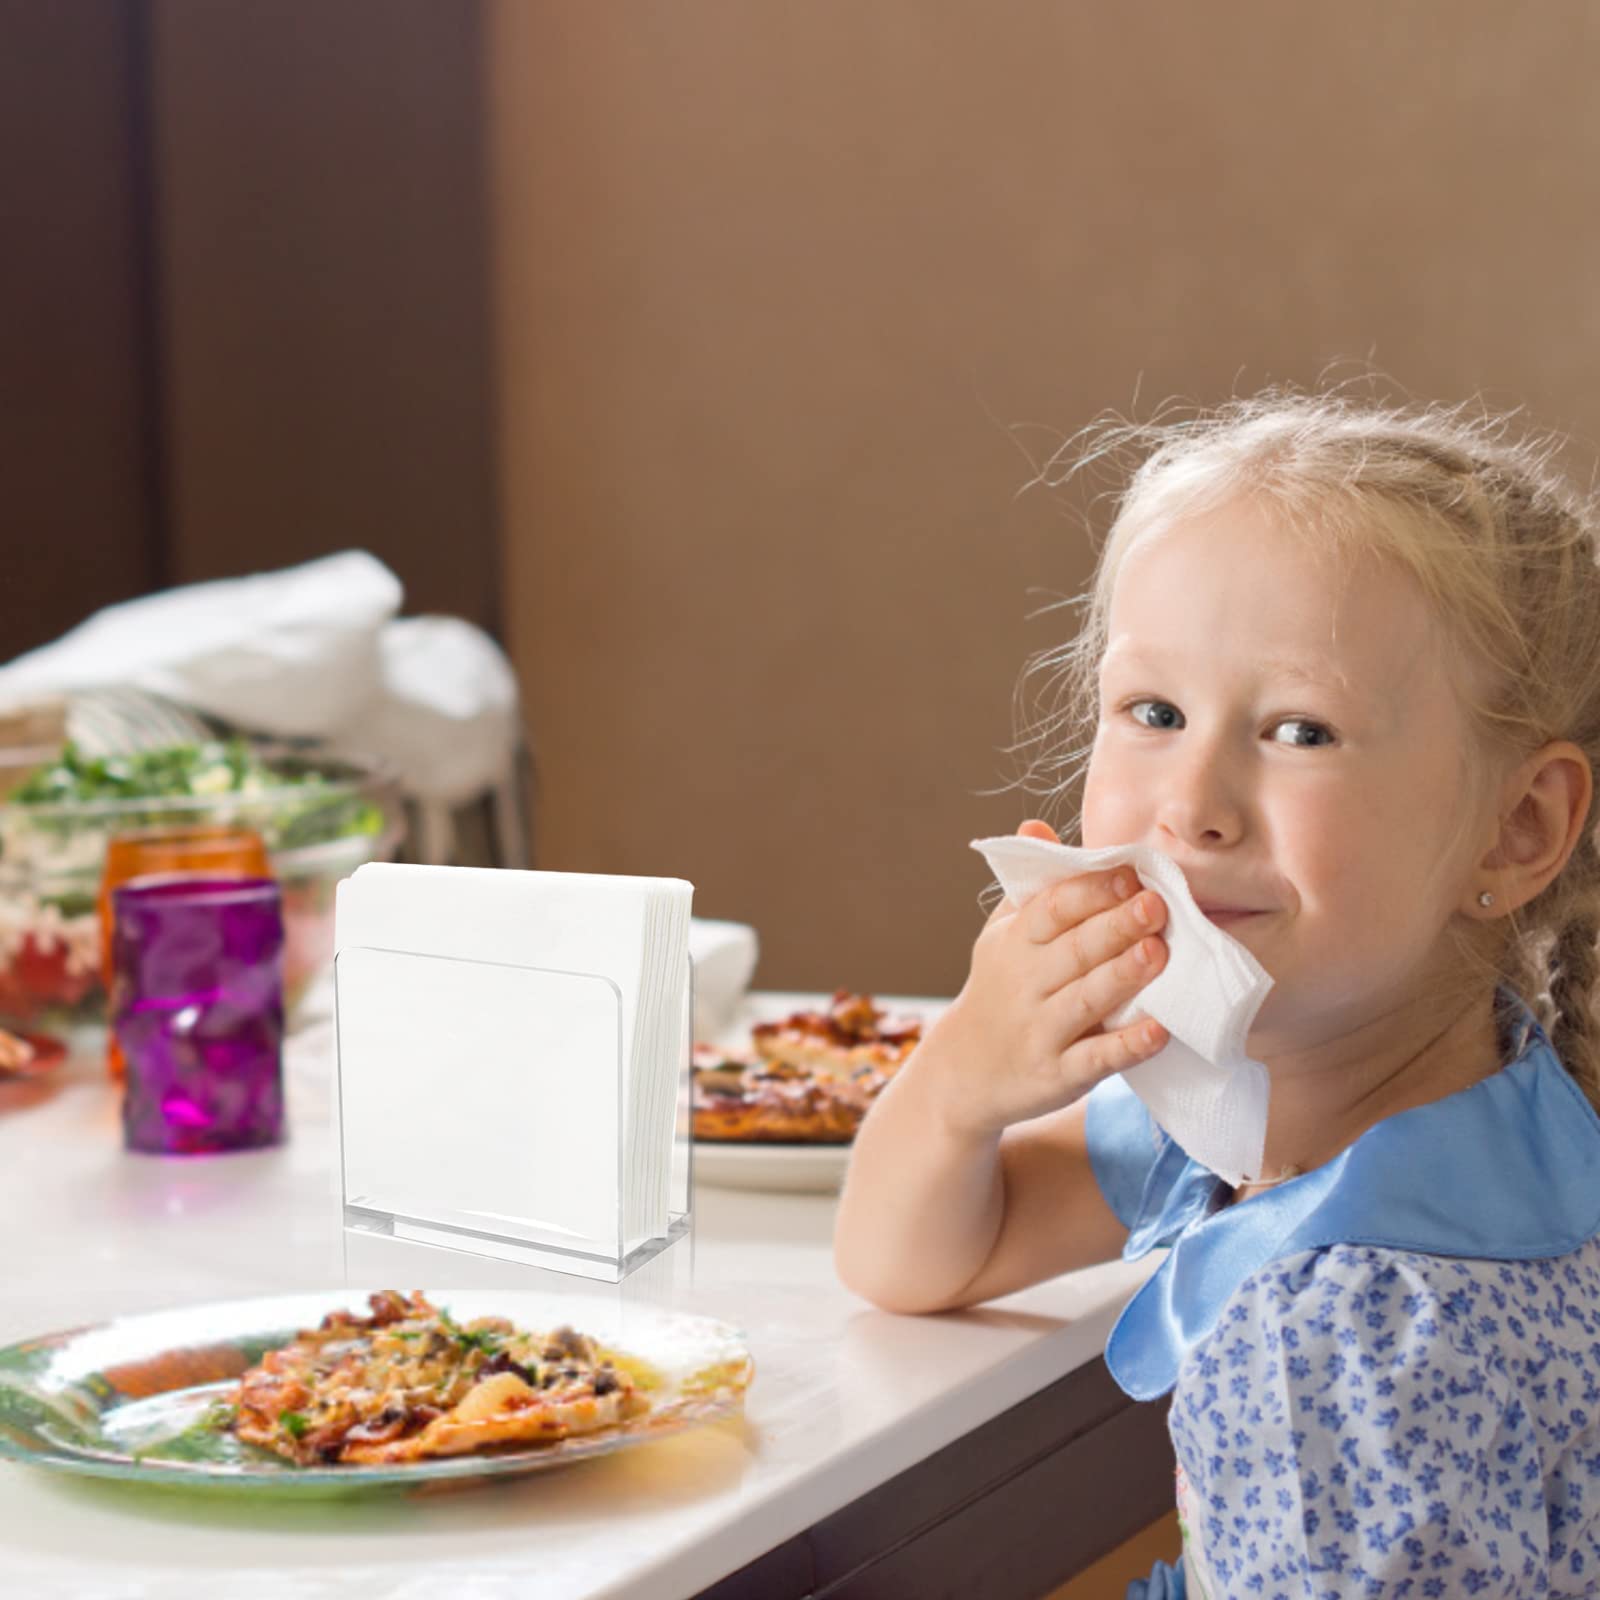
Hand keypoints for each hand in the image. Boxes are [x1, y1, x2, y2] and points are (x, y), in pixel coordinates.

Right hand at [920, 819, 1169, 1139]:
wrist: (962, 1074)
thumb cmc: (1000, 991)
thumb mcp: (1001, 936)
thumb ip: (1030, 887)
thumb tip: (1035, 825)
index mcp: (1014, 944)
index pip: (1050, 910)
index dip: (1089, 891)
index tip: (1129, 873)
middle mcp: (1023, 986)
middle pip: (1072, 951)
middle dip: (1114, 926)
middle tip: (1155, 905)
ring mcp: (1039, 1032)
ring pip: (1084, 1001)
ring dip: (1122, 976)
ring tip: (1158, 953)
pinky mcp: (1057, 1076)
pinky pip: (1094, 1059)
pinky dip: (1126, 1046)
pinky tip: (1159, 1030)